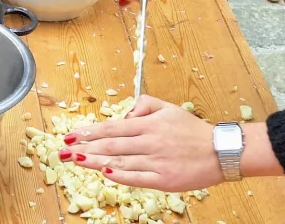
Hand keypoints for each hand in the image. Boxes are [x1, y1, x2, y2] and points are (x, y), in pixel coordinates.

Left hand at [64, 95, 223, 191]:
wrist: (220, 151)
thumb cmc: (193, 130)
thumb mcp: (167, 107)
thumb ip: (143, 104)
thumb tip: (126, 114)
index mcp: (148, 124)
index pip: (111, 128)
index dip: (89, 132)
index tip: (71, 135)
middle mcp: (149, 142)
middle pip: (110, 145)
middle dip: (85, 147)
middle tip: (64, 151)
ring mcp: (156, 162)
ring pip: (119, 161)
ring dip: (95, 162)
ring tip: (76, 161)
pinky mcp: (164, 180)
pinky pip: (137, 178)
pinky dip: (120, 176)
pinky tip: (104, 174)